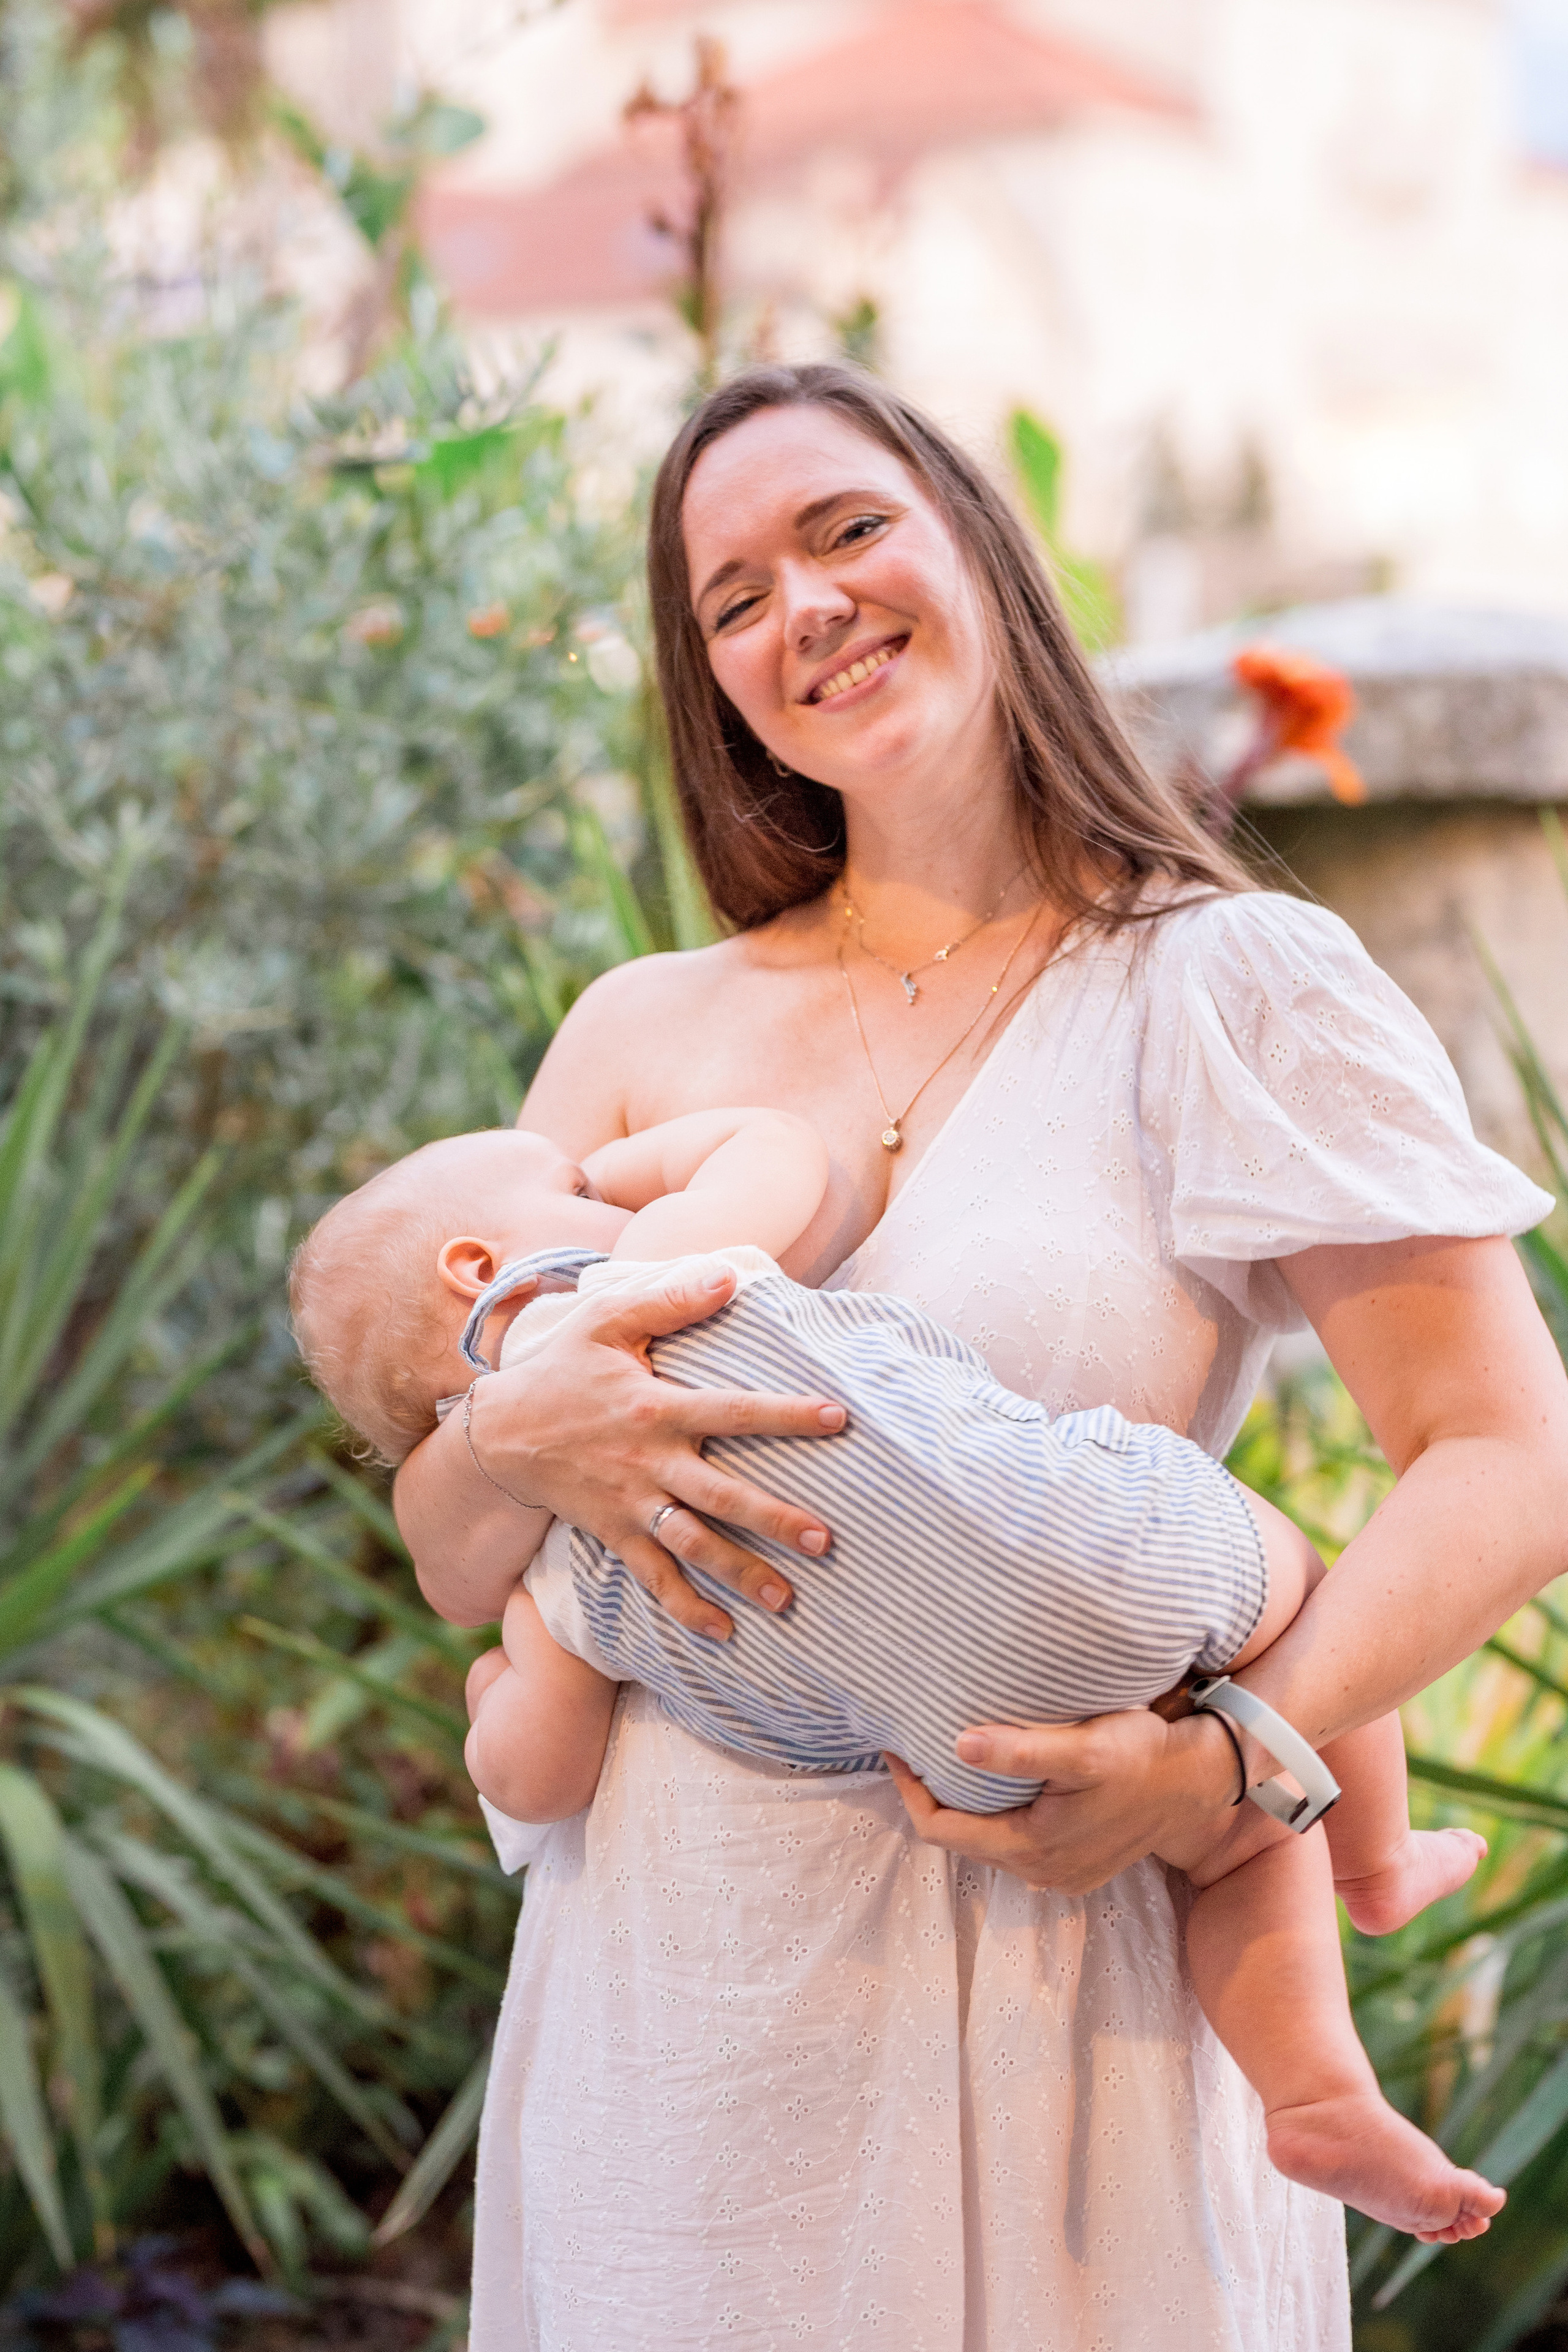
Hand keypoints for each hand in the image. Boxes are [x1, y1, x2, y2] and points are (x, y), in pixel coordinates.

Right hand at [468, 1258, 845, 1638]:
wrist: (499, 1434)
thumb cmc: (562, 1369)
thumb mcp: (607, 1320)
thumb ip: (670, 1299)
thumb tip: (730, 1274)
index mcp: (657, 1408)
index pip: (733, 1410)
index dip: (786, 1415)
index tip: (838, 1419)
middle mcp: (649, 1462)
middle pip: (722, 1496)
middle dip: (775, 1520)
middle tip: (825, 1540)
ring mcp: (631, 1505)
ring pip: (692, 1546)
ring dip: (739, 1573)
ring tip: (785, 1598)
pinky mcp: (614, 1533)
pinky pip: (652, 1577)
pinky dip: (685, 1608)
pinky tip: (722, 1634)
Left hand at [883, 1708, 1240, 1893]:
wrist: (1198, 1782)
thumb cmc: (1141, 1756)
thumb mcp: (1083, 1748)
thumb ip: (1021, 1751)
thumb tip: (959, 1745)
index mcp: (1031, 1847)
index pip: (941, 1830)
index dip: (912, 1790)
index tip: (897, 1748)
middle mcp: (1040, 1871)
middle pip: (961, 1838)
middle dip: (933, 1796)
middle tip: (917, 1747)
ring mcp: (1059, 1874)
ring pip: (988, 1841)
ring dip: (967, 1805)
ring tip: (950, 1758)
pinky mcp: (1077, 1865)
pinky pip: (1016, 1843)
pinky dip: (997, 1813)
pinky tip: (999, 1779)